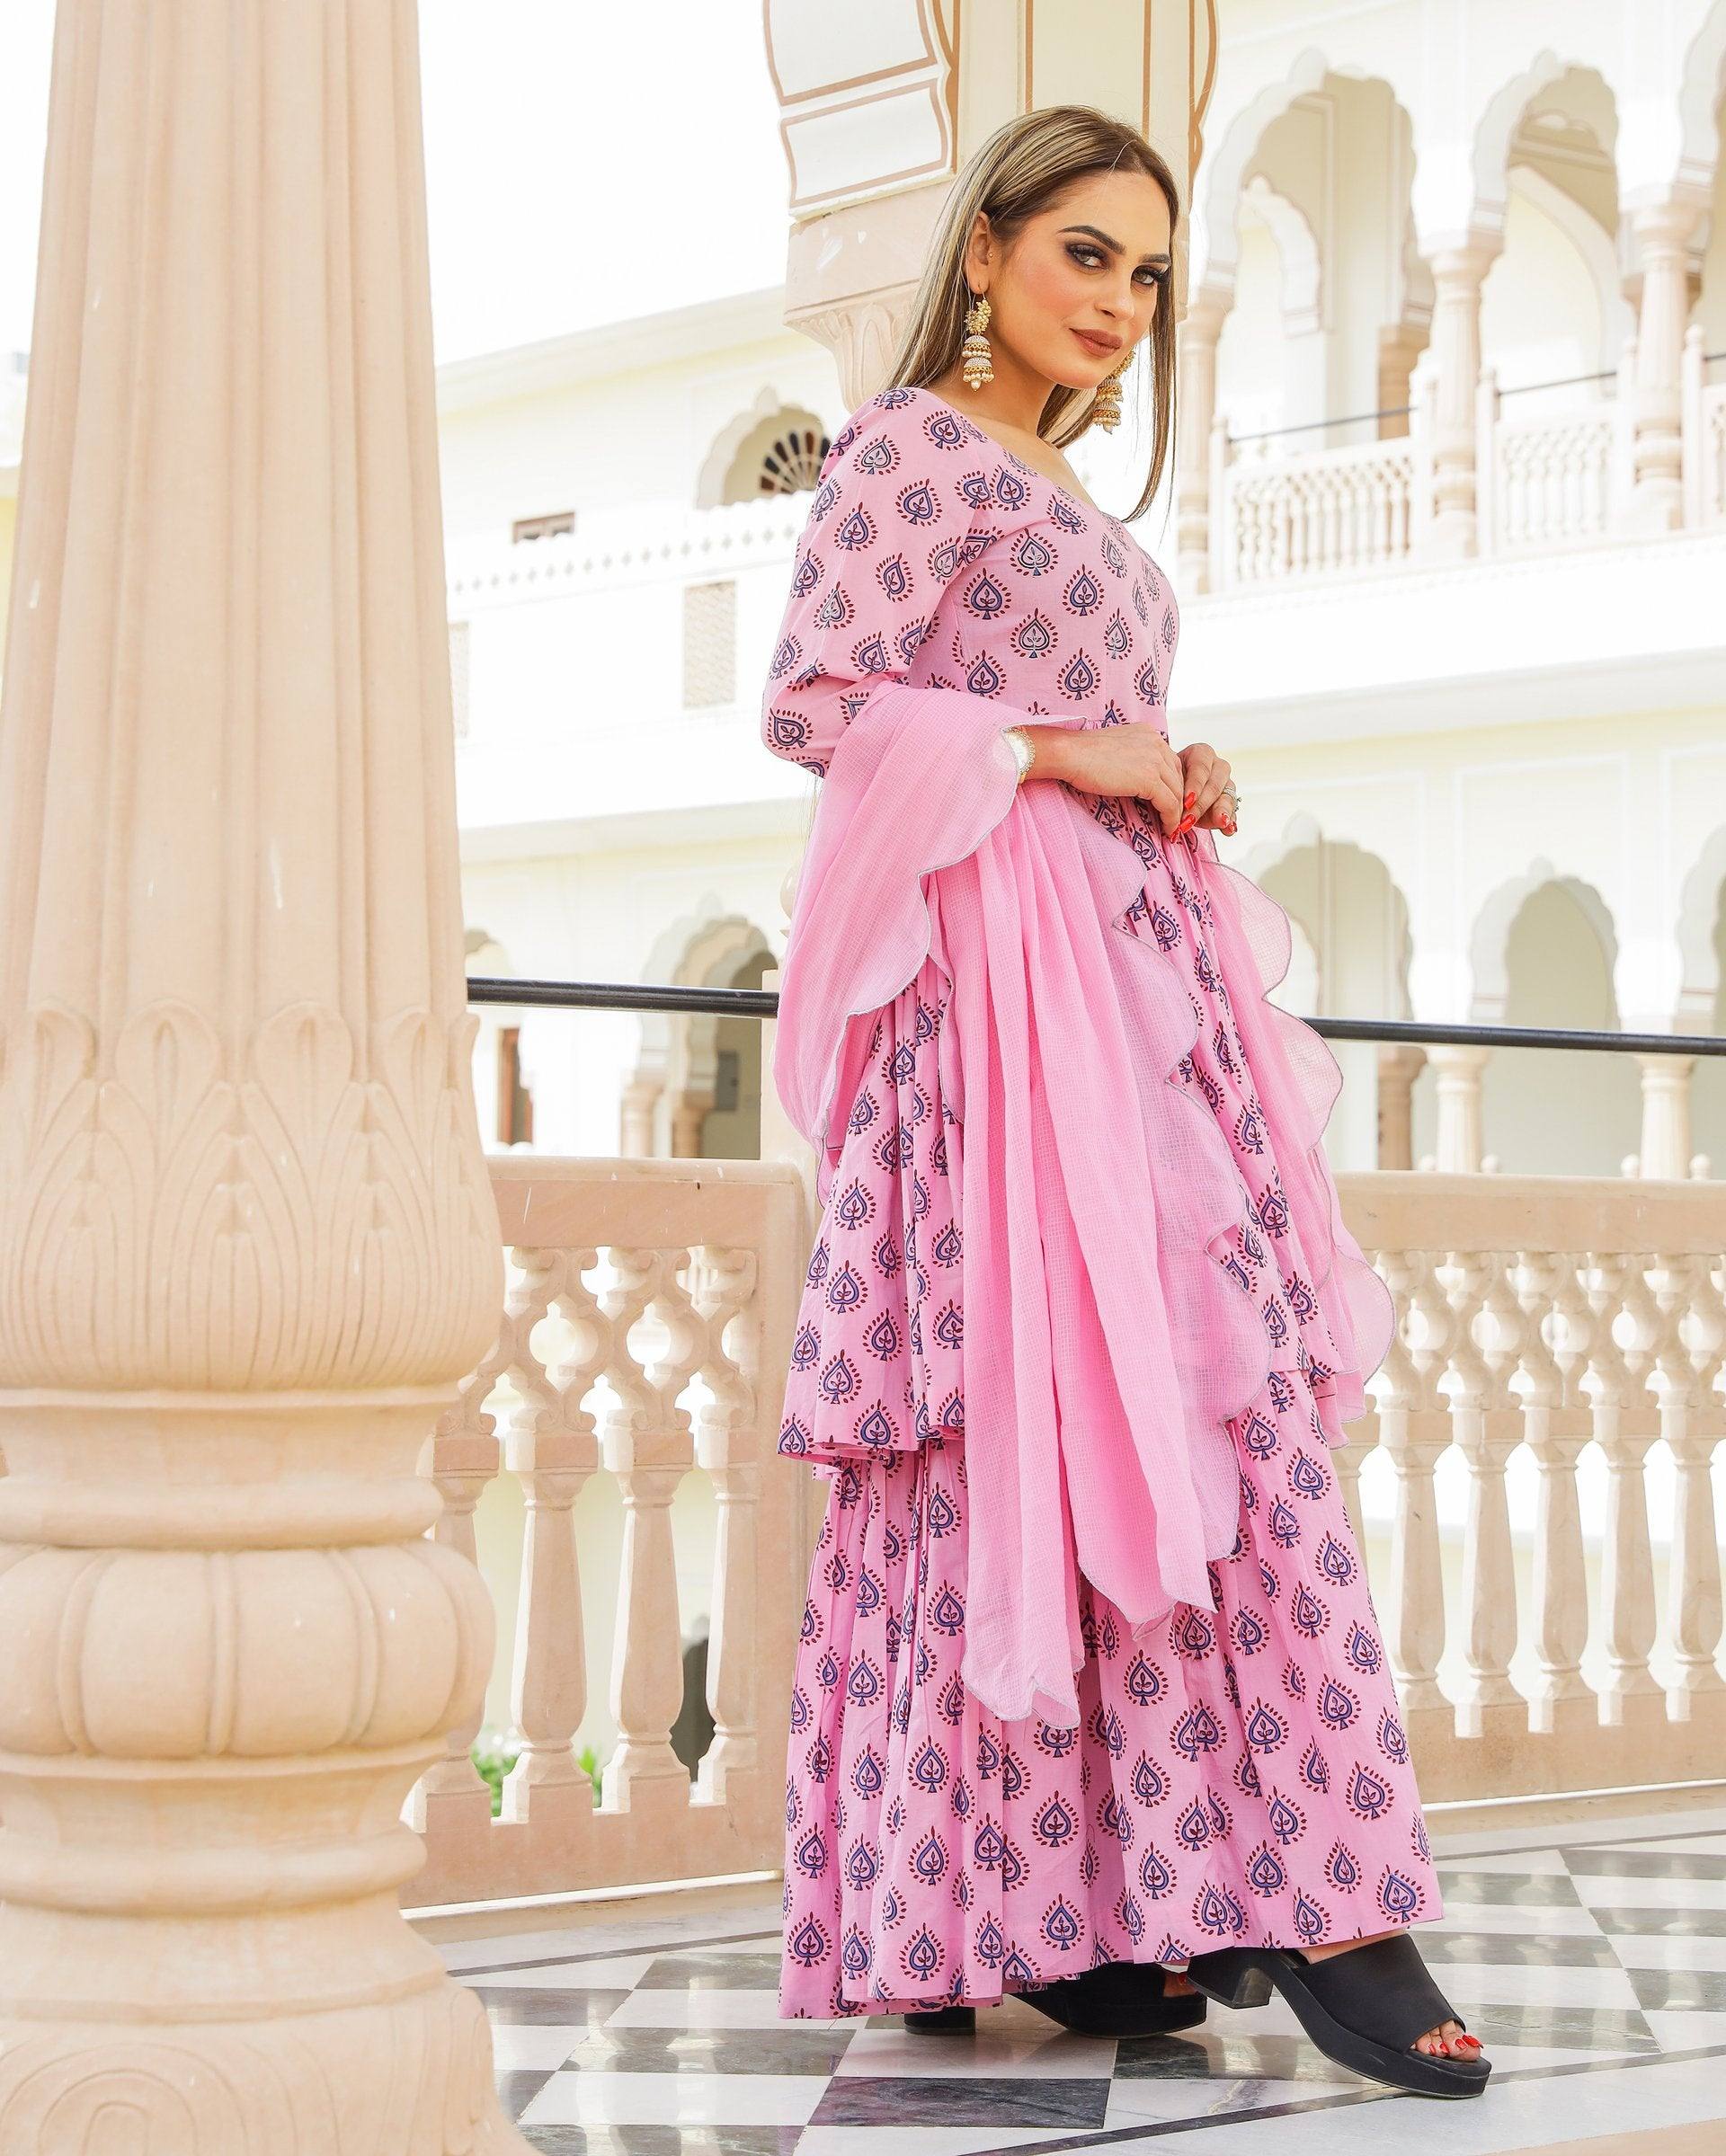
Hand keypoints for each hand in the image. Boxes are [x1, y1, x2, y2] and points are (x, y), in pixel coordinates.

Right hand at [1037, 720, 1185, 835]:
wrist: (1070, 754)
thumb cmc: (1081, 754)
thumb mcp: (1115, 749)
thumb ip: (1131, 758)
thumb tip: (1134, 778)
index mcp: (1148, 734)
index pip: (1170, 762)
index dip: (1172, 784)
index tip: (1167, 802)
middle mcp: (1156, 743)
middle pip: (1179, 776)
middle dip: (1179, 799)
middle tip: (1176, 818)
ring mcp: (1155, 760)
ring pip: (1177, 792)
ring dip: (1177, 813)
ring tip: (1172, 828)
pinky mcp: (1149, 779)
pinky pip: (1169, 804)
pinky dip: (1171, 819)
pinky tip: (1167, 830)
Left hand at [1178, 740, 1235, 834]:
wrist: (1174, 790)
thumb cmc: (1170, 780)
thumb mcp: (1169, 779)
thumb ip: (1171, 786)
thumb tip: (1172, 801)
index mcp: (1201, 754)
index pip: (1201, 768)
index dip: (1194, 785)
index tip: (1186, 801)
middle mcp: (1217, 766)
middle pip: (1215, 784)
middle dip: (1202, 804)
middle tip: (1190, 819)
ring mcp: (1226, 783)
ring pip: (1227, 797)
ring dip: (1221, 812)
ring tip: (1219, 822)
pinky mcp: (1230, 801)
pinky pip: (1232, 811)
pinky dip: (1230, 822)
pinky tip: (1228, 829)